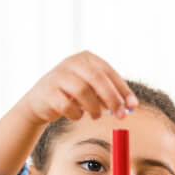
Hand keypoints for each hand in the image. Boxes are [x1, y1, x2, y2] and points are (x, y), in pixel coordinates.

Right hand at [16, 51, 137, 125]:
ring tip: (96, 116)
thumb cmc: (73, 95)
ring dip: (94, 108)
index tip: (133, 105)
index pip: (108, 71)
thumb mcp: (93, 91)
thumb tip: (130, 106)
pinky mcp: (48, 92)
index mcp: (86, 58)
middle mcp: (71, 63)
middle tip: (121, 116)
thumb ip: (111, 95)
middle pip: (96, 78)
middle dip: (112, 98)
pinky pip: (67, 106)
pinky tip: (76, 115)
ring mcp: (58, 75)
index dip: (122, 89)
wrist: (41, 101)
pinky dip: (77, 114)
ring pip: (82, 91)